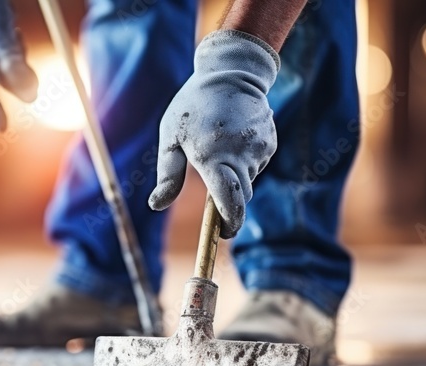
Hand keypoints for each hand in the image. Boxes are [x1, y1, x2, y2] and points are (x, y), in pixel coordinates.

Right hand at [0, 0, 38, 131]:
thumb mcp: (2, 34)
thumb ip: (15, 64)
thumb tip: (30, 97)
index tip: (2, 129)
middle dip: (14, 68)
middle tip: (17, 42)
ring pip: (2, 63)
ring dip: (14, 49)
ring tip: (8, 25)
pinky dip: (9, 41)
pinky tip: (6, 22)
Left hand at [148, 31, 279, 238]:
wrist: (231, 72)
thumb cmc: (192, 106)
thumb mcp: (171, 138)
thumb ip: (167, 176)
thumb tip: (156, 206)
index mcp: (214, 157)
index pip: (228, 201)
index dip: (228, 223)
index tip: (223, 234)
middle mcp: (241, 155)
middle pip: (240, 197)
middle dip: (228, 203)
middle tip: (213, 198)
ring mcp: (259, 149)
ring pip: (247, 180)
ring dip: (234, 176)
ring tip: (218, 148)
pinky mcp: (270, 143)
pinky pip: (256, 164)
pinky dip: (244, 162)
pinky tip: (233, 139)